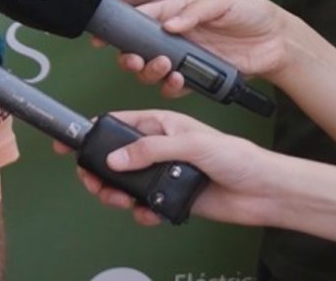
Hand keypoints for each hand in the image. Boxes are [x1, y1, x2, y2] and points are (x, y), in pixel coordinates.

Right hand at [68, 108, 277, 227]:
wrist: (264, 192)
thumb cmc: (238, 156)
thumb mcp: (190, 144)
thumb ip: (150, 150)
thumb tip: (116, 158)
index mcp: (161, 124)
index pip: (118, 124)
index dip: (93, 132)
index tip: (71, 143)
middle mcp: (159, 148)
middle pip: (115, 157)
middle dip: (100, 171)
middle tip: (94, 183)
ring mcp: (164, 173)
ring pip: (126, 183)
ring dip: (117, 193)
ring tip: (119, 200)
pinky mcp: (172, 197)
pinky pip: (145, 205)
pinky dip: (141, 212)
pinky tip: (146, 212)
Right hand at [116, 0, 291, 94]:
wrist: (280, 41)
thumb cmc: (253, 12)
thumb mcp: (223, 0)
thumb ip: (195, 11)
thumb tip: (168, 24)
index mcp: (177, 12)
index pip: (142, 17)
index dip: (122, 26)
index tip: (106, 36)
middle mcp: (176, 36)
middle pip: (140, 49)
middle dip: (130, 56)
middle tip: (134, 59)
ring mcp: (186, 58)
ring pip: (153, 70)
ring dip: (150, 71)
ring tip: (161, 66)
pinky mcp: (198, 78)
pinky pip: (175, 87)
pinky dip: (170, 87)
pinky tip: (177, 80)